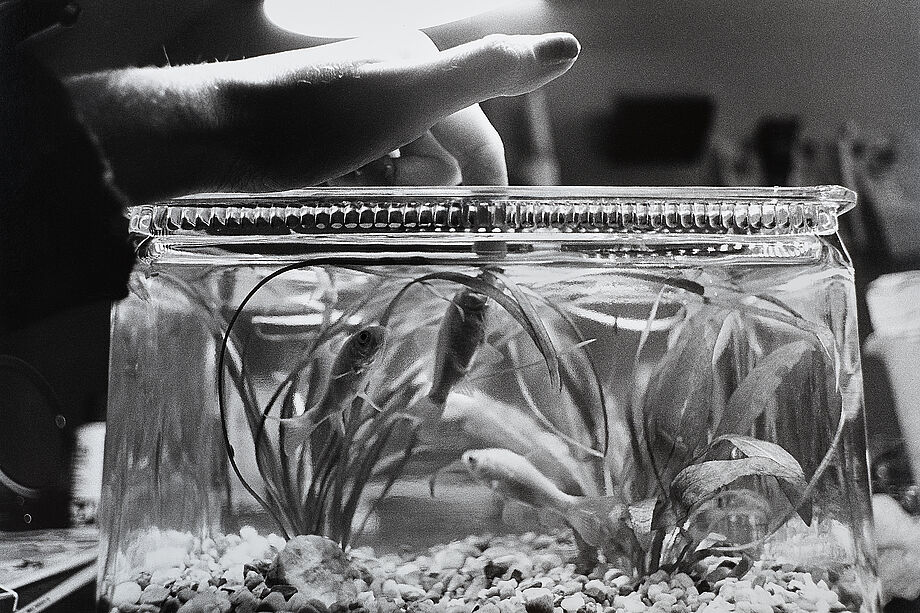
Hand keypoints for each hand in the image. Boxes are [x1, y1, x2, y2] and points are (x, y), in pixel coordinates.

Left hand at [66, 30, 579, 202]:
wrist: (212, 135)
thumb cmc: (311, 121)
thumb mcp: (409, 98)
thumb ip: (486, 73)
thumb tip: (567, 49)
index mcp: (421, 65)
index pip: (481, 141)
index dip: (488, 192)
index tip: (487, 253)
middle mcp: (395, 79)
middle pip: (445, 158)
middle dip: (426, 191)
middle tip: (384, 195)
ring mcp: (362, 109)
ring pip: (409, 172)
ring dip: (395, 196)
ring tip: (355, 195)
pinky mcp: (333, 137)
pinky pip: (374, 176)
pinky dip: (367, 194)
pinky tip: (341, 195)